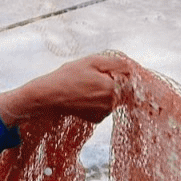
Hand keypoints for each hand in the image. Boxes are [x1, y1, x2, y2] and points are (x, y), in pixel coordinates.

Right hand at [0, 53, 130, 125]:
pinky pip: (104, 107)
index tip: (107, 71)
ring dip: (105, 92)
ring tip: (86, 86)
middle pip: (122, 91)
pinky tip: (84, 96)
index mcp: (114, 89)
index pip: (130, 81)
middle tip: (93, 77)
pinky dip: (98, 101)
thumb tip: (131, 68)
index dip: (120, 74)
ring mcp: (105, 113)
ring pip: (113, 99)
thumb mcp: (92, 62)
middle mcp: (112, 105)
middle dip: (112, 83)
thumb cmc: (69, 77)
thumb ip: (116, 63)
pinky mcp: (97, 119)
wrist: (50, 97)